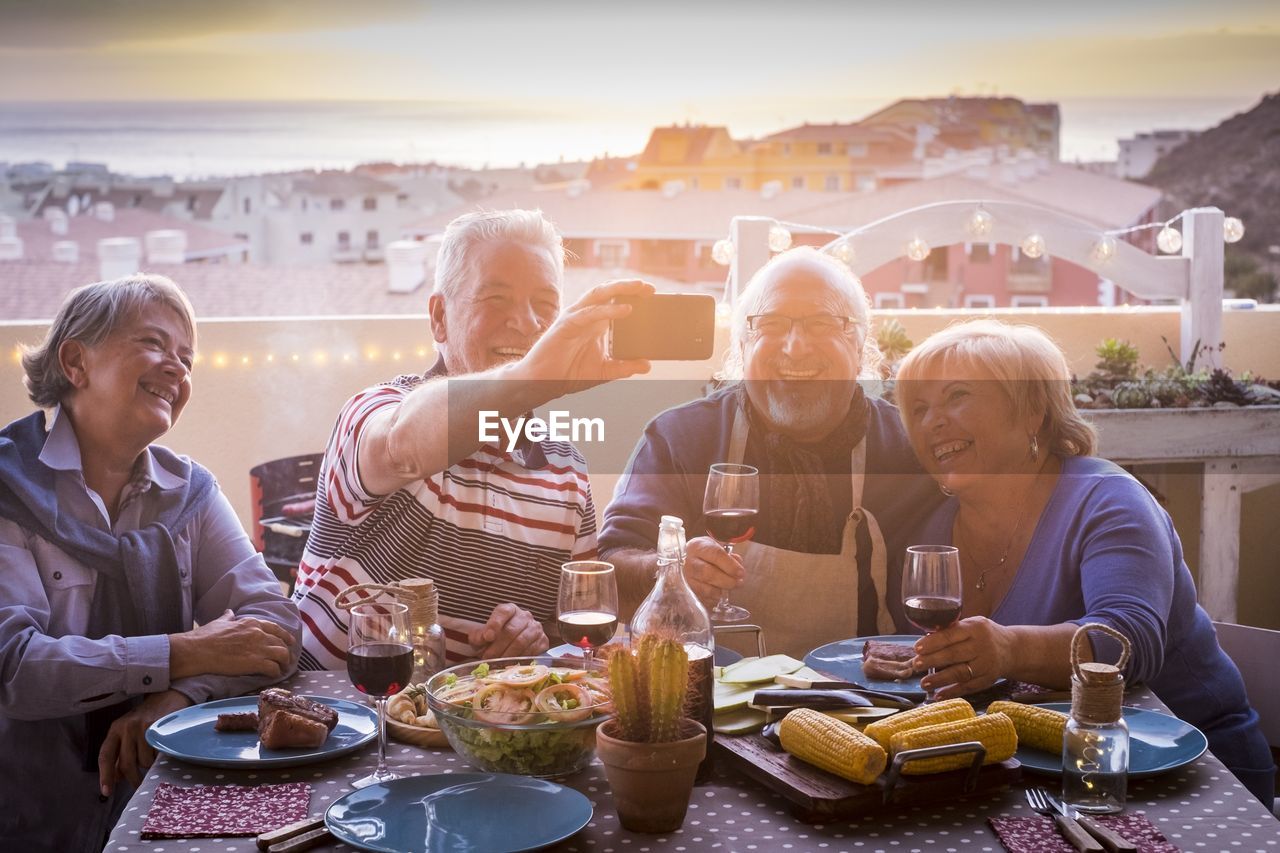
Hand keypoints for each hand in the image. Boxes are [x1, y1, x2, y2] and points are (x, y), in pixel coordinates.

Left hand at [97, 689, 190, 795]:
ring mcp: (144, 727)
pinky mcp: (160, 728)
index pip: (105, 756)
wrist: (169, 696)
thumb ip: (120, 754)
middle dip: (133, 777)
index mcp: (115, 729)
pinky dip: (160, 758)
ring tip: (155, 757)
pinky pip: (158, 754)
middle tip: (138, 785)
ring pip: (144, 760)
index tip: (107, 792)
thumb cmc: (146, 719)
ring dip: (149, 765)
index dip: (105, 776)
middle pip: (126, 762)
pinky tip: (163, 753)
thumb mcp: (128, 733)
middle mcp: (127, 727)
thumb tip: (115, 778)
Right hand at [169, 609, 295, 679]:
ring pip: (282, 654)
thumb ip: (228, 617)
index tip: (289, 642)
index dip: (284, 636)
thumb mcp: (219, 622)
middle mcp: (258, 633)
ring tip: (282, 669)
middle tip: (287, 660)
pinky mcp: (255, 663)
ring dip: (284, 663)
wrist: (196, 650)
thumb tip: (229, 612)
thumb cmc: (204, 637)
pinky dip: (276, 673)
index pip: (275, 628)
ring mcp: (258, 648)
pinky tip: (273, 676)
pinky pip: (274, 668)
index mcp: (251, 623)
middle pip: (281, 642)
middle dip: (286, 652)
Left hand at [467, 603, 548, 657]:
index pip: (503, 612)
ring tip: (498, 663)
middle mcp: (525, 616)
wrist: (511, 645)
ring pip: (521, 642)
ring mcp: (536, 628)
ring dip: (508, 655)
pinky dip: (520, 659)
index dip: (494, 624)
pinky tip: (511, 664)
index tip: (487, 637)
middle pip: (511, 630)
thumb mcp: (483, 635)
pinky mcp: (543, 641)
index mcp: (509, 610)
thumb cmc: (495, 638)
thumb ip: (479, 635)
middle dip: (498, 646)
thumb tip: (483, 638)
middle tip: (488, 658)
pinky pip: (532, 651)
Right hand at [515, 279, 652, 395]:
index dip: (632, 295)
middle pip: (608, 292)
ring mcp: (575, 318)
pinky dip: (607, 310)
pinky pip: (588, 314)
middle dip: (629, 287)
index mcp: (596, 323)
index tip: (652, 294)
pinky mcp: (566, 325)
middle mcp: (586, 316)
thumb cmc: (570, 373)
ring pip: (598, 295)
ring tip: (638, 288)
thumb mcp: (604, 371)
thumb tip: (647, 365)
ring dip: (619, 289)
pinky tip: (624, 310)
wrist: (544, 383)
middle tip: (650, 288)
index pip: (615, 301)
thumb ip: (624, 367)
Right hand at [683, 537, 745, 608]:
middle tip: (738, 582)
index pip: (716, 555)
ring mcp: (685, 579)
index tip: (741, 573)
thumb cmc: (704, 554)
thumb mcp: (716, 547)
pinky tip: (719, 593)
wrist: (685, 561)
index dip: (730, 565)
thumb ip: (729, 555)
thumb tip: (738, 565)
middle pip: (709, 573)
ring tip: (729, 588)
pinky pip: (704, 599)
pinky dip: (714, 598)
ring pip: (706, 589)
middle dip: (727, 580)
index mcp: (698, 547)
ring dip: (722, 591)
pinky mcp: (686, 593)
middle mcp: (688, 562)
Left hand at [912, 616, 1013, 699]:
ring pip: (961, 673)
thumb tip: (926, 635)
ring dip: (940, 679)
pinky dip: (953, 692)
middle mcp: (982, 646)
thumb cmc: (982, 635)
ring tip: (924, 683)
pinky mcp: (988, 680)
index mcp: (974, 628)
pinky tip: (939, 695)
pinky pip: (969, 687)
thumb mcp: (970, 625)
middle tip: (916, 665)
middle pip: (954, 654)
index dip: (933, 642)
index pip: (951, 635)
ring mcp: (986, 664)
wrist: (1011, 649)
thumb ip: (951, 629)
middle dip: (933, 660)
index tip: (917, 649)